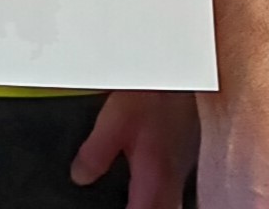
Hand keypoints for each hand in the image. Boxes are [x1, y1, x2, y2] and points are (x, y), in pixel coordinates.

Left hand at [72, 90, 198, 208]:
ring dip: (157, 205)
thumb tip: (80, 176)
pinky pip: (177, 186)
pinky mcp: (188, 154)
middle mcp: (174, 178)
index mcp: (154, 177)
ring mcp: (185, 167)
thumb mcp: (114, 123)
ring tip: (138, 200)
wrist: (181, 73)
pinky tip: (154, 186)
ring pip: (172, 202)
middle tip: (128, 205)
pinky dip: (165, 193)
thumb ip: (96, 153)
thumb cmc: (154, 93)